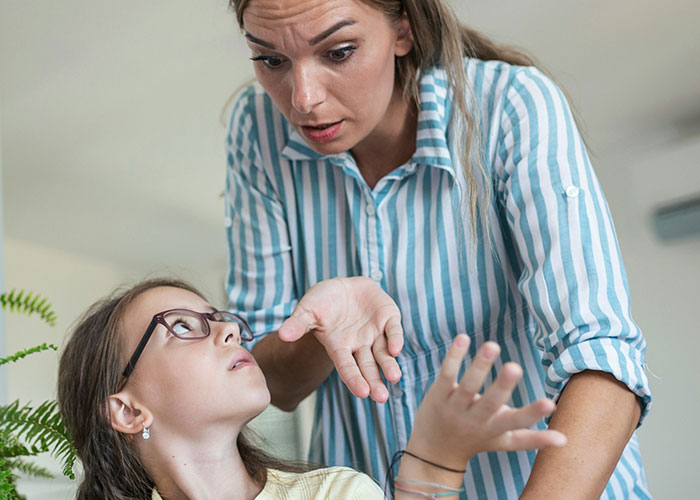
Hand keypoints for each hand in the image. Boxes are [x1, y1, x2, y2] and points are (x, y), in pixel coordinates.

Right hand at [278, 277, 402, 402]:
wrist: (342, 287)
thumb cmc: (322, 302)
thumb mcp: (307, 311)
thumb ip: (298, 324)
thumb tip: (283, 334)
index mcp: (339, 347)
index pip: (347, 367)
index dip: (354, 380)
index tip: (363, 393)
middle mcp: (359, 345)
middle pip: (368, 367)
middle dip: (375, 381)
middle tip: (381, 397)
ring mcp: (375, 333)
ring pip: (384, 354)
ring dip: (389, 365)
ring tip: (394, 377)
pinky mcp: (388, 318)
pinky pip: (393, 330)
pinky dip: (396, 339)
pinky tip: (396, 349)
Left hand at [406, 334, 565, 468]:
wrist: (434, 450)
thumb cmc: (476, 439)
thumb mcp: (503, 441)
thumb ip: (532, 439)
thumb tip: (566, 440)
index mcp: (496, 429)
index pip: (517, 423)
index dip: (533, 414)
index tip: (551, 404)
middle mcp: (475, 419)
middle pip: (490, 403)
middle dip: (503, 386)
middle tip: (514, 367)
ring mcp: (455, 406)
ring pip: (468, 386)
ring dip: (479, 366)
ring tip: (492, 345)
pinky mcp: (438, 393)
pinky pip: (447, 374)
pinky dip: (454, 356)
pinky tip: (463, 337)